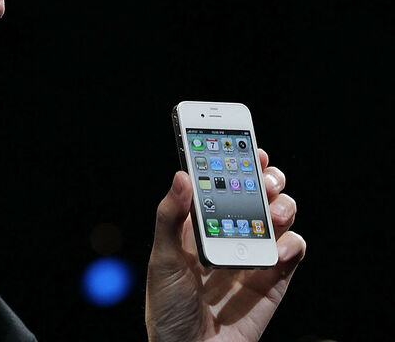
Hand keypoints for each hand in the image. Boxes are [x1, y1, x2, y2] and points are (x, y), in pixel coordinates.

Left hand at [145, 149, 305, 340]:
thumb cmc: (168, 310)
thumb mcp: (162, 260)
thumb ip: (171, 217)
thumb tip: (180, 175)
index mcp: (198, 226)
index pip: (220, 184)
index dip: (234, 162)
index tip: (244, 144)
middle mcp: (228, 235)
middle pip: (255, 194)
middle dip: (265, 178)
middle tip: (264, 176)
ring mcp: (252, 256)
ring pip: (278, 217)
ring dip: (281, 205)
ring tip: (272, 210)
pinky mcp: (273, 281)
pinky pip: (291, 252)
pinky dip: (290, 244)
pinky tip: (276, 249)